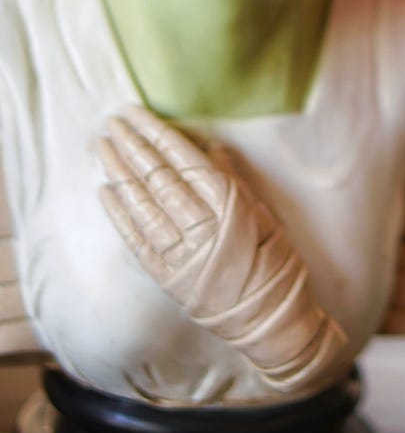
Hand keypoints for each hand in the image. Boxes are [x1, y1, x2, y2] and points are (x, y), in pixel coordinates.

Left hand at [97, 105, 347, 392]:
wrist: (270, 319)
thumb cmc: (274, 261)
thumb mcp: (264, 212)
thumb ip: (234, 179)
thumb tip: (208, 146)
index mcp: (228, 204)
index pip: (183, 159)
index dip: (156, 134)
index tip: (136, 114)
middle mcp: (200, 225)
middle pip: (157, 177)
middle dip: (131, 146)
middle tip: (110, 122)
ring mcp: (179, 253)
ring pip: (141, 204)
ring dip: (118, 173)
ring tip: (101, 147)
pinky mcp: (166, 277)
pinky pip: (136, 240)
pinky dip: (119, 214)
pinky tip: (105, 191)